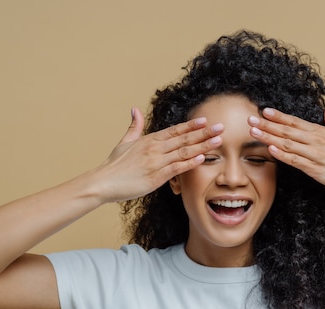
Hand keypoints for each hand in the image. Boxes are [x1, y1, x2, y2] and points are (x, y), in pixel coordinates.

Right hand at [93, 107, 223, 202]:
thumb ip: (134, 126)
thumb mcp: (125, 142)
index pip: (174, 130)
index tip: (205, 120)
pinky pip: (176, 168)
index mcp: (149, 140)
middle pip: (184, 138)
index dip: (191, 125)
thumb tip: (134, 109)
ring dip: (203, 145)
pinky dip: (190, 163)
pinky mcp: (155, 177)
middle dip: (204, 132)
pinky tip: (203, 158)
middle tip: (221, 127)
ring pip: (184, 151)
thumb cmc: (114, 165)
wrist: (103, 182)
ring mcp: (156, 162)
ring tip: (218, 140)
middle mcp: (154, 148)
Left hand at [247, 98, 324, 194]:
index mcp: (319, 132)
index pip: (294, 121)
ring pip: (288, 144)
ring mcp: (314, 155)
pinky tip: (270, 149)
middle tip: (250, 119)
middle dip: (267, 124)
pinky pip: (295, 161)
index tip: (264, 110)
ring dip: (269, 137)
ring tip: (254, 132)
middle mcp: (315, 141)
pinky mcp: (315, 170)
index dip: (278, 116)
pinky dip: (282, 155)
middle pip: (287, 131)